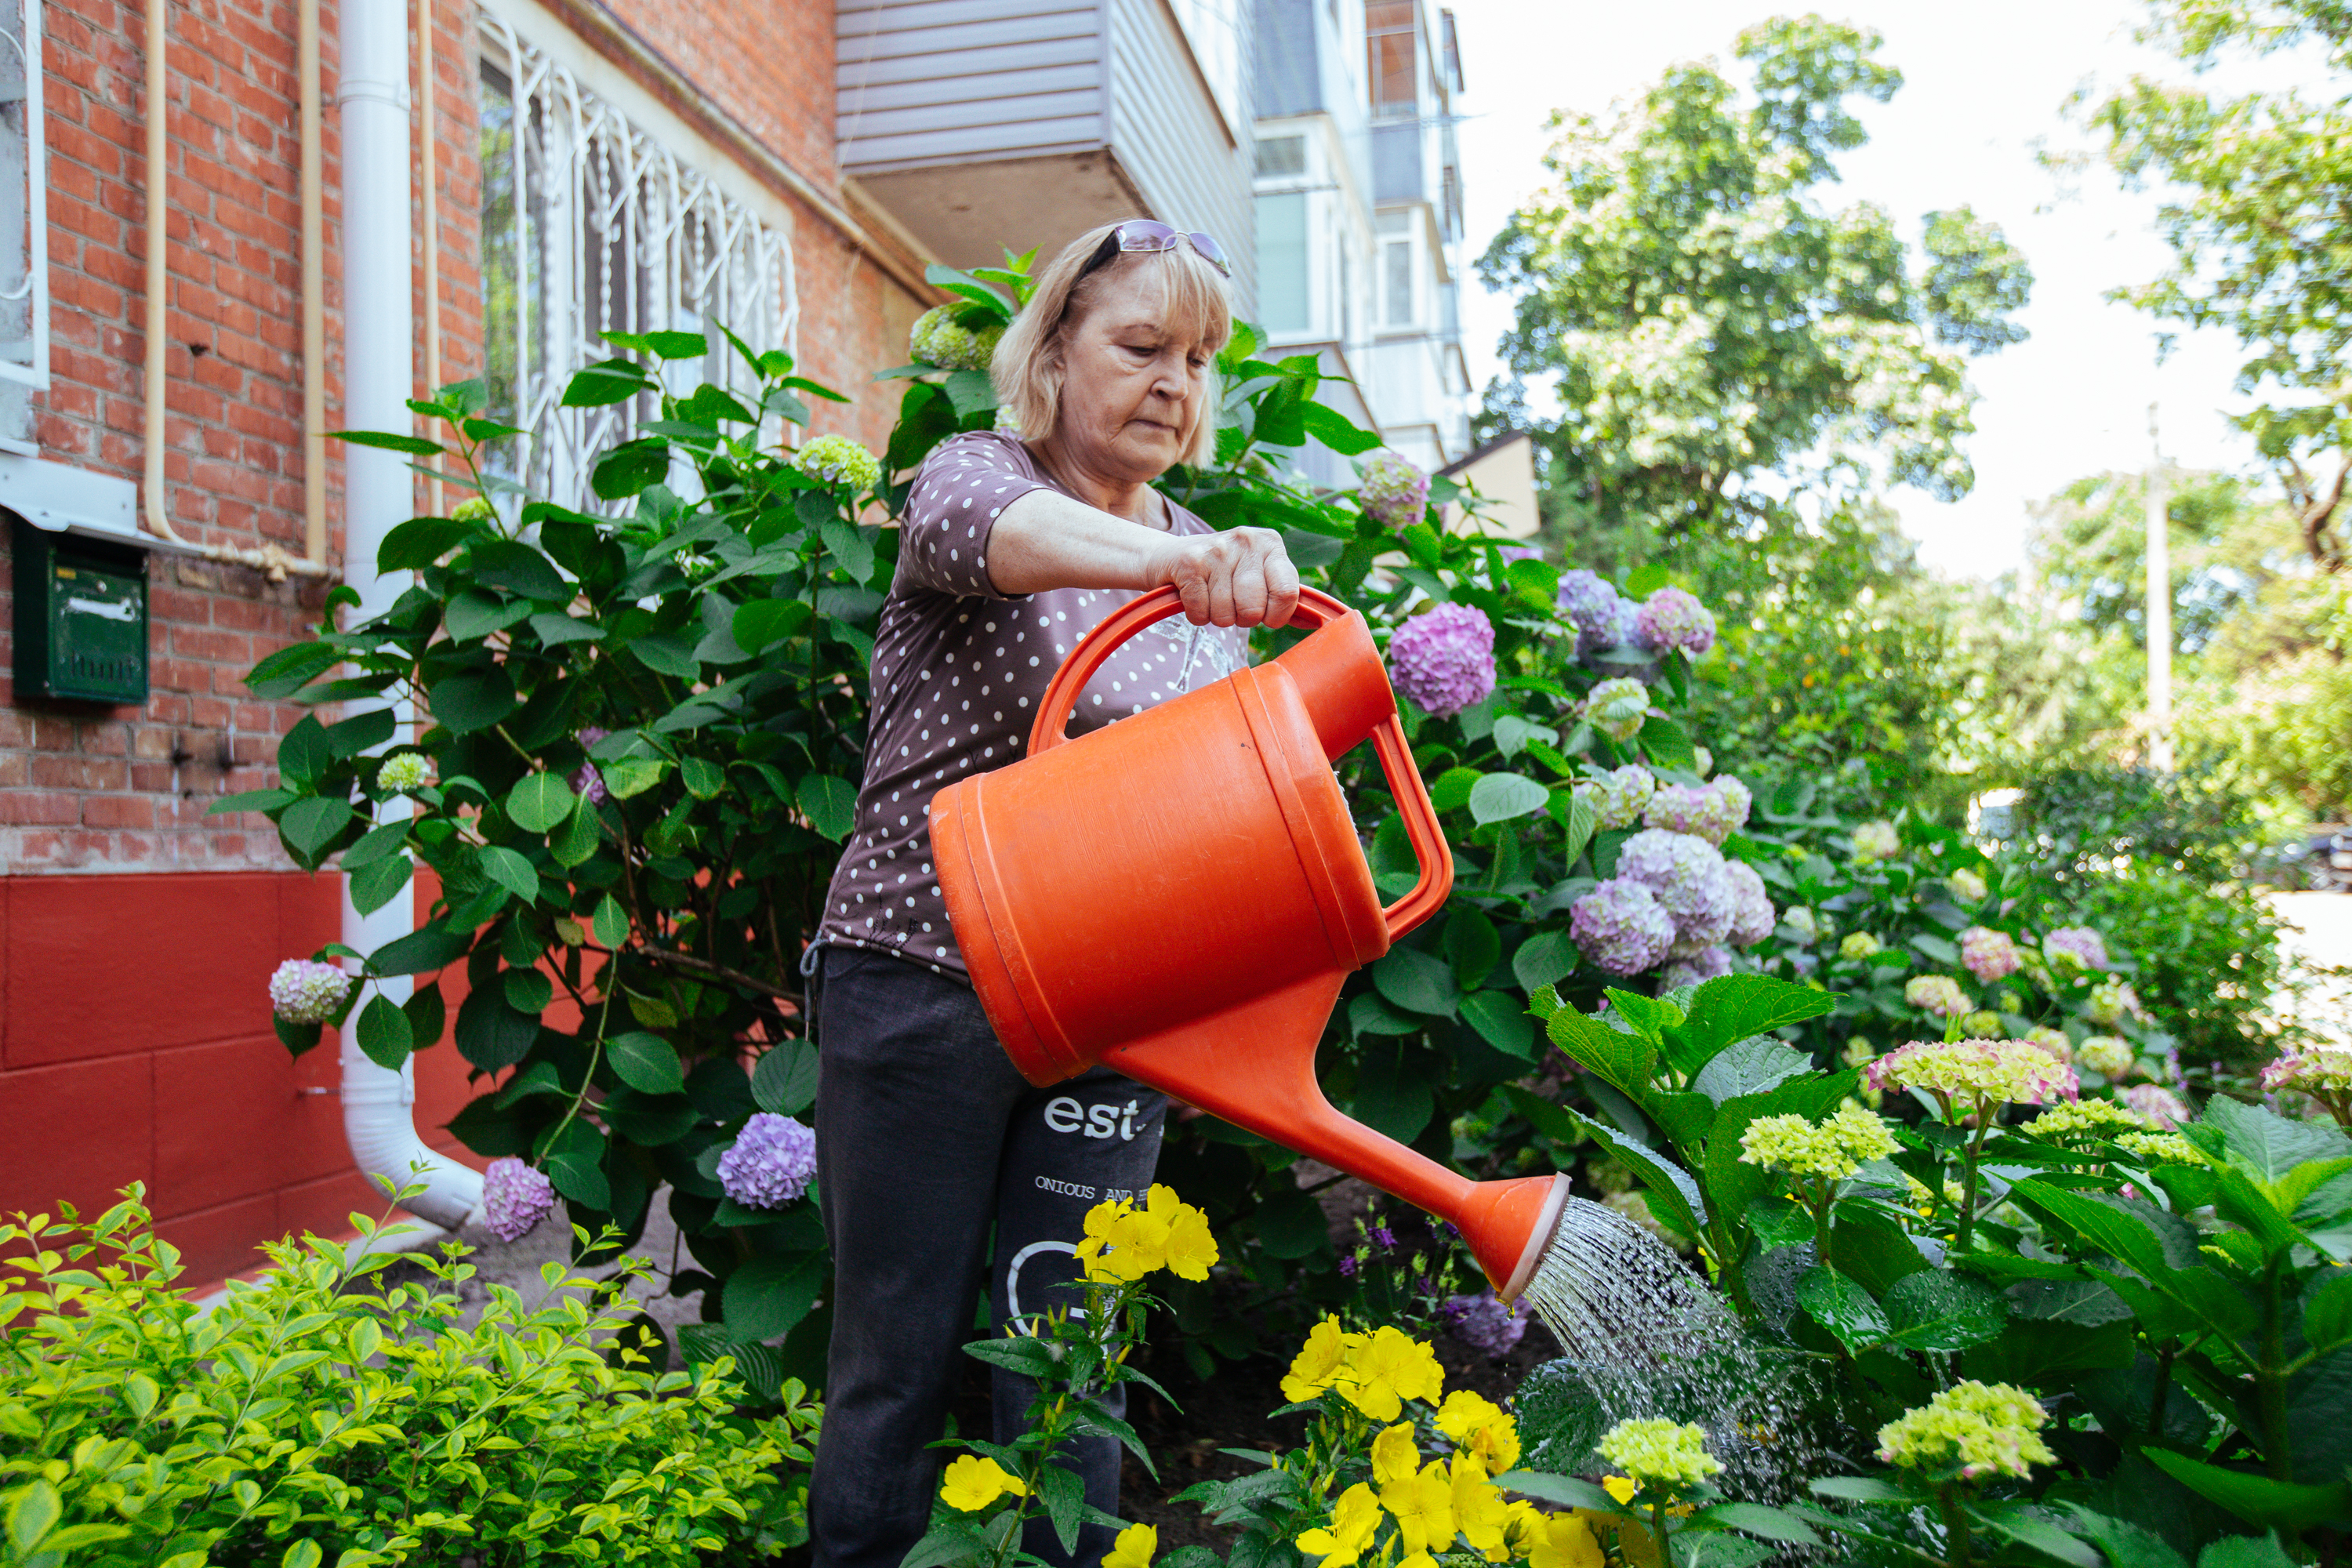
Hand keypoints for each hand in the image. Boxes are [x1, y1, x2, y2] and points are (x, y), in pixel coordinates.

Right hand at [1149, 528, 1299, 627]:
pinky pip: (1201, 614)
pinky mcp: (1190, 563)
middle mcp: (1247, 541)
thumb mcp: (1257, 574)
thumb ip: (1284, 595)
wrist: (1168, 556)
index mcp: (1270, 544)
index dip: (1276, 616)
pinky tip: (1194, 596)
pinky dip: (1197, 615)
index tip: (1266, 615)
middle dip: (1242, 617)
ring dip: (1217, 616)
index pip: (1288, 593)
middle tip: (1231, 601)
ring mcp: (1217, 550)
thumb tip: (1314, 622)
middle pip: (1254, 610)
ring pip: (1226, 616)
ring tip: (1211, 596)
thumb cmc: (1222, 572)